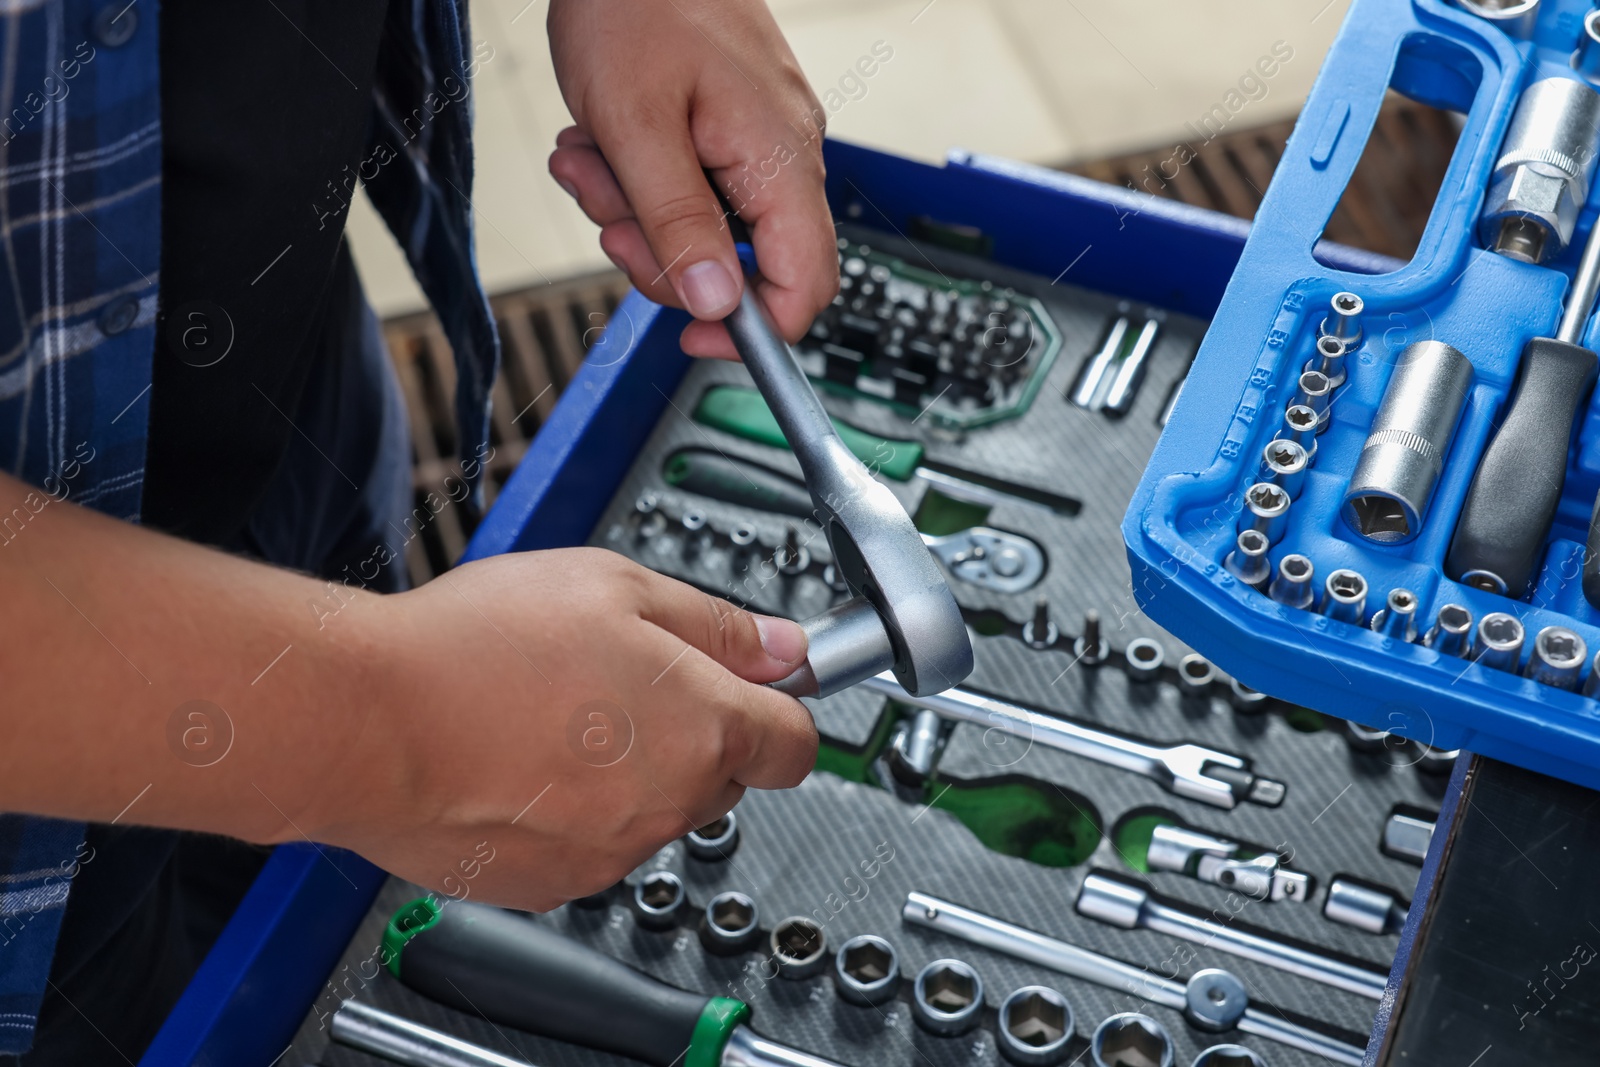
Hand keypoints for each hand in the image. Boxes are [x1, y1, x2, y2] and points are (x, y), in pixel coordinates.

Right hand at [302, 548, 816, 910]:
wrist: (369, 722)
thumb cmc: (480, 648)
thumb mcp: (618, 586)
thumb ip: (717, 625)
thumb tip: (783, 649)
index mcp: (705, 728)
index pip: (796, 743)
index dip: (780, 704)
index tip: (757, 682)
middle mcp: (670, 803)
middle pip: (723, 774)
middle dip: (694, 730)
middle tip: (623, 679)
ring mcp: (611, 851)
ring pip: (653, 808)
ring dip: (628, 769)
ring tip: (554, 714)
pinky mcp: (553, 883)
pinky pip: (592, 842)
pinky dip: (572, 808)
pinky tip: (522, 759)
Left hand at [546, 0, 837, 358]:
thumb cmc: (633, 4)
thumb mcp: (636, 130)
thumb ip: (678, 225)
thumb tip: (719, 306)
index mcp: (781, 161)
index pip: (805, 286)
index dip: (751, 330)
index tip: (690, 338)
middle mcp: (787, 155)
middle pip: (746, 264)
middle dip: (662, 255)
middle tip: (605, 216)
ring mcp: (763, 139)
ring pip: (708, 226)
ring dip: (636, 212)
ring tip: (588, 158)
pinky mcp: (734, 124)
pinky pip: (695, 184)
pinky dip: (643, 179)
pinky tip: (606, 142)